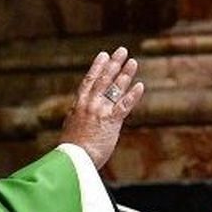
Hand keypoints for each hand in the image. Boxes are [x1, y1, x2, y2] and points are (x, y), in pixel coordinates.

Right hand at [61, 46, 145, 170]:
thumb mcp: (71, 127)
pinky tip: (140, 85)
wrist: (73, 160)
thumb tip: (77, 112)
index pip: (89, 81)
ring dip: (125, 74)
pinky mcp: (111, 122)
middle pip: (103, 79)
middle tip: (122, 51)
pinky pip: (124, 105)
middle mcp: (90, 104)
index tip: (103, 55)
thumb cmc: (72, 150)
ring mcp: (100, 111)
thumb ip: (77, 116)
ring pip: (114, 88)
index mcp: (79, 105)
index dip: (97, 66)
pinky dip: (133, 95)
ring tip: (133, 62)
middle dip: (114, 64)